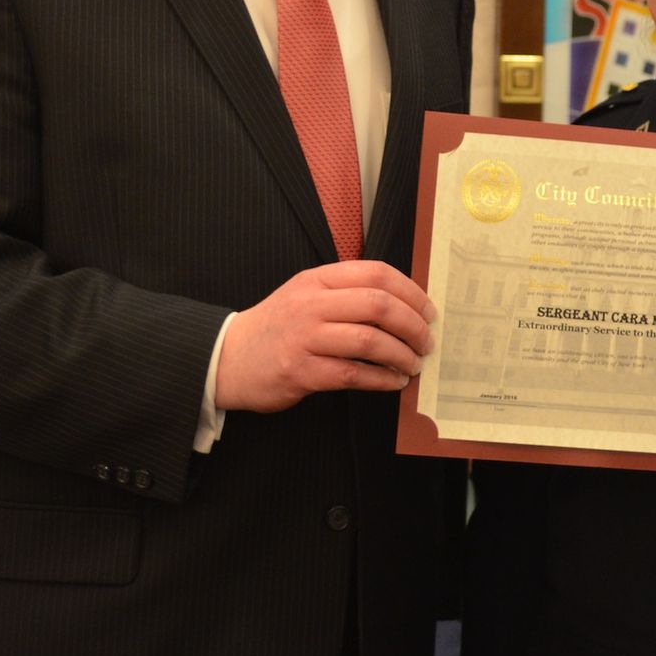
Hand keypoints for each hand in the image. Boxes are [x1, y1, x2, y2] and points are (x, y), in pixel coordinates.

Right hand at [214, 261, 435, 412]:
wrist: (227, 358)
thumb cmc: (278, 327)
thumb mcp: (306, 295)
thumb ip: (346, 293)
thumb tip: (405, 306)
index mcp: (317, 280)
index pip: (376, 273)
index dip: (411, 291)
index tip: (428, 311)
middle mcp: (311, 304)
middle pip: (378, 305)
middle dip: (412, 325)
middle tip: (426, 341)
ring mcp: (304, 337)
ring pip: (369, 340)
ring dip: (401, 355)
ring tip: (413, 365)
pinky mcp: (300, 371)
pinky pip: (353, 374)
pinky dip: (381, 379)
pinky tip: (393, 382)